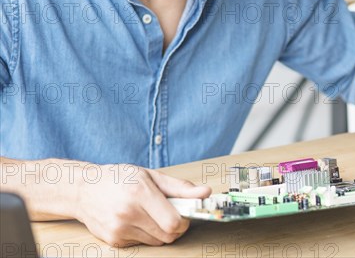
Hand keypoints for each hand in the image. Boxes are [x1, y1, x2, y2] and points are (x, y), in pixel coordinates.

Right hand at [74, 164, 210, 246]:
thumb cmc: (120, 179)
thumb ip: (181, 187)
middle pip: (168, 235)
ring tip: (150, 214)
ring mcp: (119, 229)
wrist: (84, 189)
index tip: (184, 214)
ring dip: (160, 231)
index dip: (184, 221)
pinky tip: (136, 220)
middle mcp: (128, 213)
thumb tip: (206, 193)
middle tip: (170, 214)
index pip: (173, 222)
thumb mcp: (151, 176)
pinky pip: (142, 243)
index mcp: (140, 194)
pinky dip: (145, 234)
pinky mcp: (113, 240)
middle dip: (175, 227)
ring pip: (157, 242)